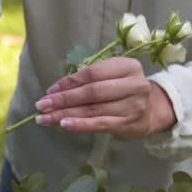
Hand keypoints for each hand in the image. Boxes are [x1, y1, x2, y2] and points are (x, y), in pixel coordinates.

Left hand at [33, 58, 175, 139]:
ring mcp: (134, 105)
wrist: (150, 111)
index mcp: (128, 66)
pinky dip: (80, 125)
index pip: (93, 73)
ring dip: (66, 114)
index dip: (69, 82)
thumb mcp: (110, 77)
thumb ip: (87, 80)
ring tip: (46, 118)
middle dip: (64, 99)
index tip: (50, 91)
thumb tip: (55, 91)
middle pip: (92, 92)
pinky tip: (64, 125)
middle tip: (42, 105)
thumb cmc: (122, 90)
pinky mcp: (129, 123)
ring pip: (93, 109)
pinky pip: (99, 124)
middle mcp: (134, 84)